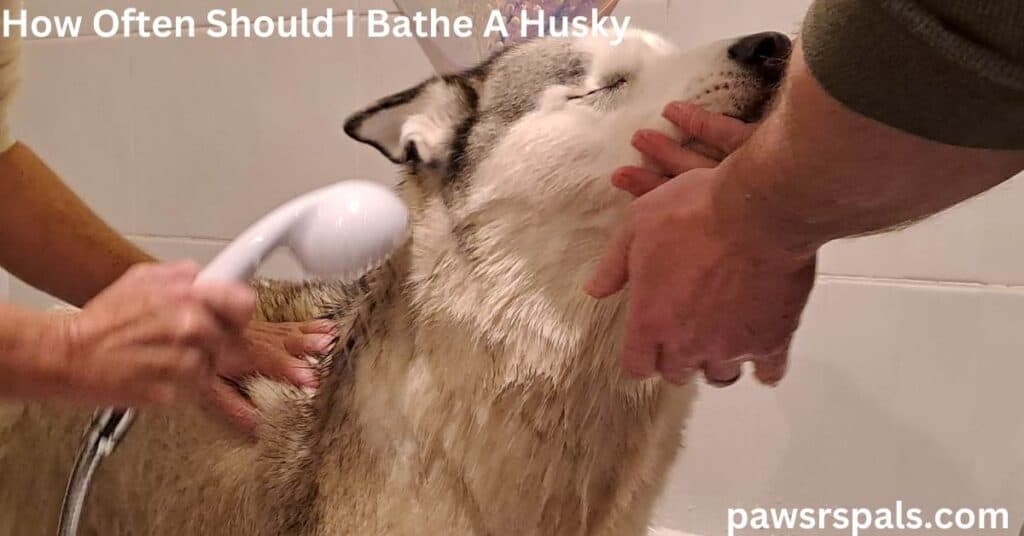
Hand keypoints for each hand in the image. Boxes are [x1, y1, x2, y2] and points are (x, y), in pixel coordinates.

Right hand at [55, 261, 254, 408]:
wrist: (65, 357)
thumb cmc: (100, 322)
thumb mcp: (140, 279)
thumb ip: (181, 275)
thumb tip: (207, 276)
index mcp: (187, 295)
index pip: (244, 303)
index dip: (236, 312)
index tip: (228, 317)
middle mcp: (192, 327)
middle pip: (233, 340)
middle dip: (215, 342)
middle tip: (183, 342)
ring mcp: (185, 362)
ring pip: (214, 367)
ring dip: (197, 365)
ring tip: (163, 358)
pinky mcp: (174, 392)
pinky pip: (195, 390)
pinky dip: (182, 385)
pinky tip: (156, 374)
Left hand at [205, 319, 334, 434]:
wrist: (193, 336)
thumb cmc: (201, 368)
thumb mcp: (208, 391)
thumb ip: (233, 407)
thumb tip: (258, 428)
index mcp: (239, 356)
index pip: (268, 362)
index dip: (289, 369)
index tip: (309, 379)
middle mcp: (254, 341)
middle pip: (283, 342)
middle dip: (306, 346)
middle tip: (327, 348)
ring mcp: (263, 332)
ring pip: (291, 332)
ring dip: (314, 335)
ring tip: (333, 336)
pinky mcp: (269, 328)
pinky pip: (292, 326)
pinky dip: (313, 326)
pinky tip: (330, 327)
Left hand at [585, 103, 815, 386]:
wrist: (758, 211)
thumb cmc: (692, 212)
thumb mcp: (637, 224)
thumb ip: (613, 264)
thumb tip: (594, 291)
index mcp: (650, 321)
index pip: (637, 366)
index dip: (642, 357)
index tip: (649, 344)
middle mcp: (687, 343)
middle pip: (677, 373)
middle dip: (678, 357)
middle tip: (687, 331)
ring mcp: (731, 346)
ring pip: (721, 376)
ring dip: (718, 361)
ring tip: (722, 338)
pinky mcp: (771, 341)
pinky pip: (768, 373)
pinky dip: (764, 366)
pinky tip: (761, 348)